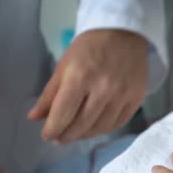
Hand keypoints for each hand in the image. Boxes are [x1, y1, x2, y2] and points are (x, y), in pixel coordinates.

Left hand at [28, 29, 147, 143]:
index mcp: (79, 78)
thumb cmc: (89, 47)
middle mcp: (102, 89)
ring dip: (86, 135)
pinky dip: (106, 129)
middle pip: (82, 124)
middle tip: (60, 138)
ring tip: (77, 134)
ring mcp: (122, 95)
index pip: (62, 114)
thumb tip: (35, 118)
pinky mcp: (137, 97)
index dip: (52, 129)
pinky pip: (119, 122)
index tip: (47, 135)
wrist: (124, 33)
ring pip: (101, 127)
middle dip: (67, 135)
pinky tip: (96, 127)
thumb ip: (50, 94)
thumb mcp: (64, 65)